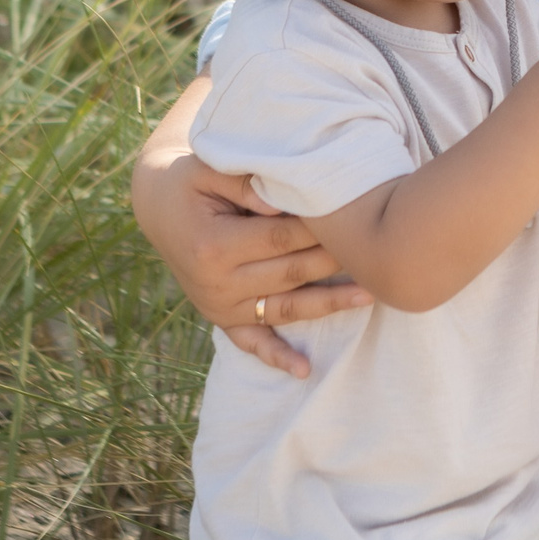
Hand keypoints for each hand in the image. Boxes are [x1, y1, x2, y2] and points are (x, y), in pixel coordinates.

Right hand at [133, 124, 370, 378]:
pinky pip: (252, 342)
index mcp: (214, 246)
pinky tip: (304, 370)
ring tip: (371, 294)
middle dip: (336, 260)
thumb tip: (282, 199)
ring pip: (284, 308)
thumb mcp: (209, 169)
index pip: (282, 237)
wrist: (159, 208)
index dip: (321, 227)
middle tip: (379, 248)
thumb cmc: (192, 182)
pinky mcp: (221, 319)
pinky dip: (277, 357)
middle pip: (291, 272)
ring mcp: (219, 306)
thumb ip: (246, 183)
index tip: (358, 213)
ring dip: (328, 304)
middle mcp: (217, 283)